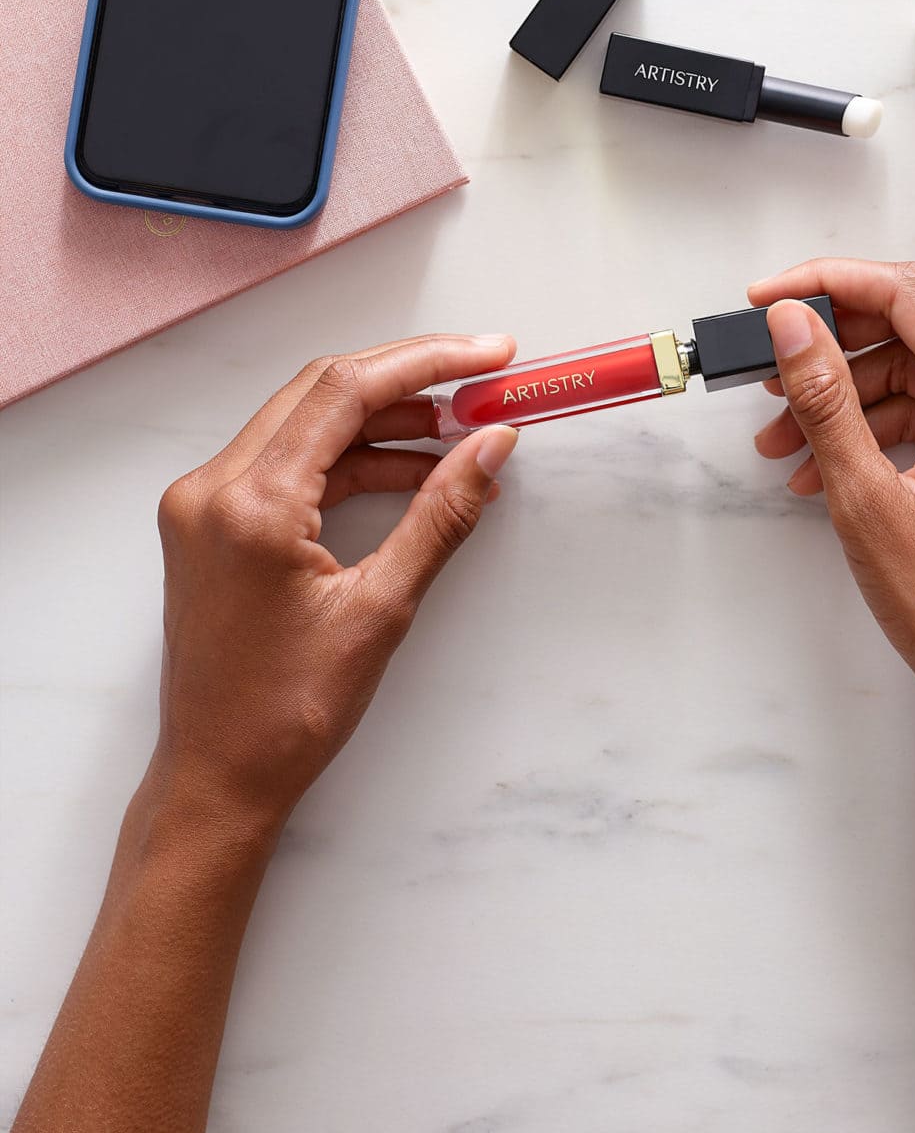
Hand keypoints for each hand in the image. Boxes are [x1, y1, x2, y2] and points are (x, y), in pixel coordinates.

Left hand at [148, 335, 518, 842]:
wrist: (217, 778)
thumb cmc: (287, 713)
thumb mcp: (382, 610)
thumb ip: (440, 514)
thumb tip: (491, 445)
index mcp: (249, 505)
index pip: (345, 391)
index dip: (427, 362)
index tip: (489, 354)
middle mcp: (213, 488)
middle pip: (323, 390)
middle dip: (411, 378)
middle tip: (484, 376)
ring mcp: (204, 502)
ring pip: (307, 421)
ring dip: (385, 420)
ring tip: (461, 432)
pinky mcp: (212, 522)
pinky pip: (291, 461)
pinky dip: (353, 458)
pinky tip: (412, 472)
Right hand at [749, 261, 914, 778]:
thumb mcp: (865, 499)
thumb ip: (825, 397)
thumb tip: (792, 322)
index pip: (911, 293)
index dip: (830, 283)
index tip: (768, 297)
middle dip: (839, 337)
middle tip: (772, 358)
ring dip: (856, 391)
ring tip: (784, 439)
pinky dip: (890, 425)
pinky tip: (830, 464)